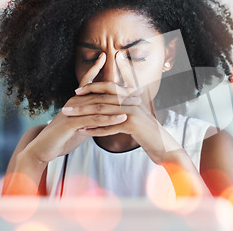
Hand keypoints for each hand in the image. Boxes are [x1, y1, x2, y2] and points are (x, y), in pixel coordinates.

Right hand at [24, 53, 128, 162]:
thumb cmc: (62, 136)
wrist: (43, 148)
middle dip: (121, 92)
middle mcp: (75, 102)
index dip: (101, 72)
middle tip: (138, 92)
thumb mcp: (80, 124)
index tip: (116, 66)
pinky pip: (94, 120)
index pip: (91, 83)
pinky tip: (123, 118)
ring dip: (119, 104)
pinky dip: (109, 119)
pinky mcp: (71, 123)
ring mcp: (73, 111)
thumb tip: (103, 117)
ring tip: (136, 103)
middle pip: (101, 93)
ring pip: (100, 105)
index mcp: (77, 100)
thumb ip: (91, 118)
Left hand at [62, 52, 182, 163]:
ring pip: (103, 110)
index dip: (93, 86)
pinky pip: (108, 126)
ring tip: (69, 117)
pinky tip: (81, 132)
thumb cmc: (150, 134)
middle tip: (67, 102)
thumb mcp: (139, 118)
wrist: (165, 147)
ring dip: (83, 114)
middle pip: (103, 96)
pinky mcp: (133, 125)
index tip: (78, 90)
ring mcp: (133, 112)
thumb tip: (115, 106)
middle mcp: (133, 101)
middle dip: (83, 99)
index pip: (110, 86)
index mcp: (133, 97)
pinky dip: (93, 129)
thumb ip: (127, 109)